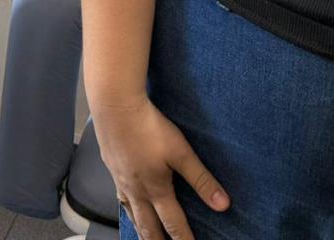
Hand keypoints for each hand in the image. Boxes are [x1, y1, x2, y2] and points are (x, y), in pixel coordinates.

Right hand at [94, 94, 229, 239]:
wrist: (115, 106)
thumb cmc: (149, 127)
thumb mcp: (181, 152)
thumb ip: (201, 179)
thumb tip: (223, 205)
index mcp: (156, 189)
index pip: (173, 224)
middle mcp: (136, 190)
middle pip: (148, 226)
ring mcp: (120, 179)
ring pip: (130, 214)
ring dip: (140, 229)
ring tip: (144, 237)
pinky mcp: (111, 165)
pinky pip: (119, 197)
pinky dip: (125, 208)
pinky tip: (126, 201)